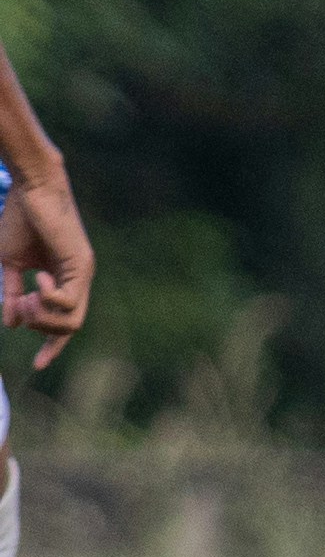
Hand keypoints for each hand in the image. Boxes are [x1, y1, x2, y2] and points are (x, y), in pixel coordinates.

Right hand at [3, 158, 87, 360]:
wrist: (31, 191)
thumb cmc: (20, 221)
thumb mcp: (10, 264)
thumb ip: (11, 292)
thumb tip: (12, 323)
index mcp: (62, 280)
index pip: (64, 322)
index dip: (52, 347)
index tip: (38, 366)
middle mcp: (77, 279)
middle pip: (68, 328)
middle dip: (37, 327)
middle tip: (18, 304)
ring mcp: (83, 272)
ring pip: (71, 321)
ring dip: (40, 317)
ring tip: (26, 295)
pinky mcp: (82, 264)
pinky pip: (69, 301)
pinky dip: (49, 297)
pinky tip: (39, 277)